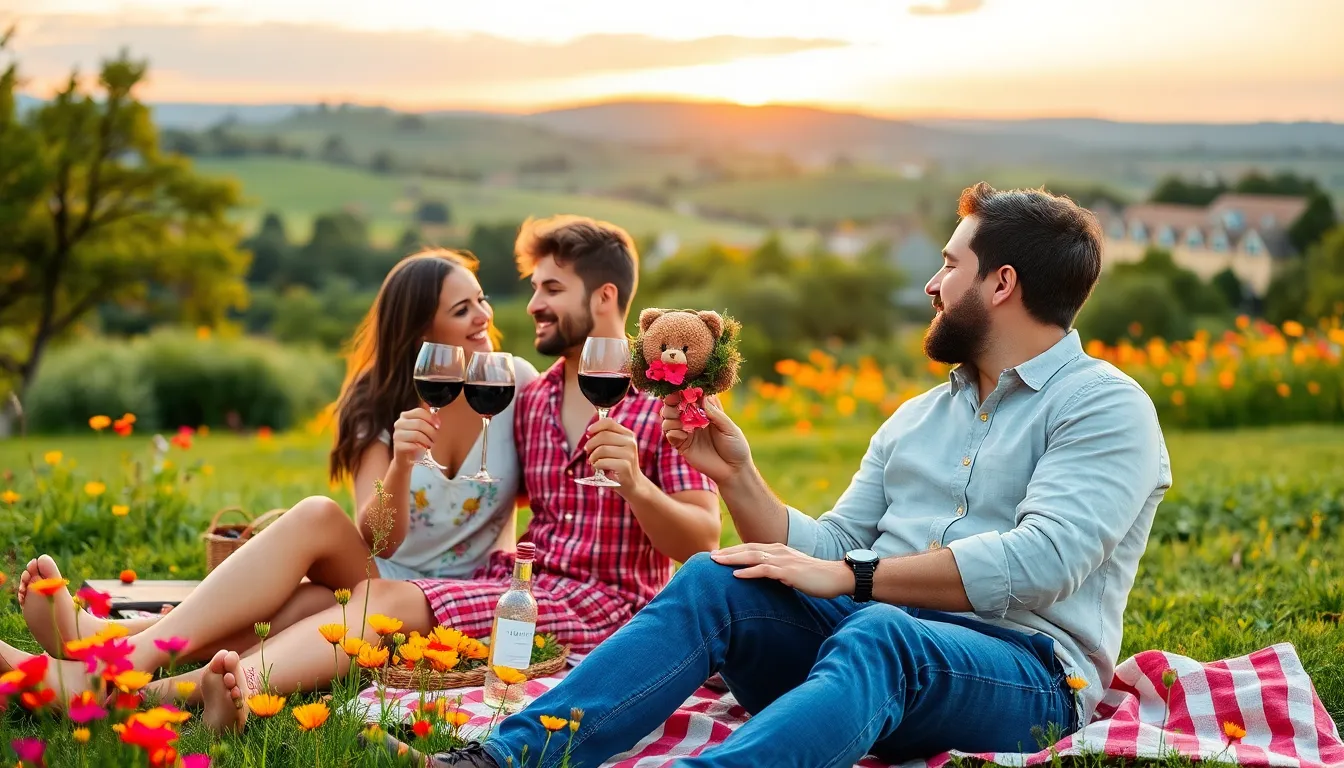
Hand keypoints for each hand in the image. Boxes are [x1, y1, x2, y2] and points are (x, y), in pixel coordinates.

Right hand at [391, 408, 438, 467]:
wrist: (407, 457)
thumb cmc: (417, 441)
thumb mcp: (423, 429)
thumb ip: (429, 420)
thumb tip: (437, 416)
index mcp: (405, 416)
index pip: (419, 411)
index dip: (431, 418)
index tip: (439, 426)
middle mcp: (399, 423)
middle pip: (419, 423)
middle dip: (432, 431)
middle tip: (438, 438)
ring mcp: (397, 435)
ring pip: (416, 434)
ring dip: (427, 441)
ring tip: (432, 445)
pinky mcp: (397, 446)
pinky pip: (412, 445)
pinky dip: (421, 448)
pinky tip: (424, 450)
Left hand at [584, 417, 645, 496]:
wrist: (632, 484)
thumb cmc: (619, 465)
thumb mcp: (615, 448)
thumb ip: (605, 438)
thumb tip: (589, 433)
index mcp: (628, 435)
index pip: (609, 422)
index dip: (596, 426)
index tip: (588, 433)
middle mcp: (630, 442)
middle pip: (603, 435)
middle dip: (591, 444)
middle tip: (588, 452)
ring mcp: (629, 454)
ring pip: (602, 449)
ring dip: (592, 457)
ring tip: (593, 462)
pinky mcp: (625, 466)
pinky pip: (602, 462)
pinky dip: (596, 465)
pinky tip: (598, 469)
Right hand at [660, 393, 750, 483]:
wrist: (734, 471)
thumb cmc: (736, 447)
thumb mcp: (729, 428)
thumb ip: (715, 414)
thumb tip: (702, 397)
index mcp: (705, 412)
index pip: (690, 397)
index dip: (684, 391)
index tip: (682, 389)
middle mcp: (693, 420)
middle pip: (674, 406)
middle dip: (671, 402)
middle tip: (676, 403)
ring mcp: (686, 433)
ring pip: (668, 419)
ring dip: (670, 417)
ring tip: (680, 420)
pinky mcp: (682, 446)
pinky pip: (670, 436)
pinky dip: (672, 432)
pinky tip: (683, 435)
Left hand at [710, 543, 854, 598]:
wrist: (838, 577)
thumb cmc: (817, 578)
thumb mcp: (793, 573)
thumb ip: (779, 572)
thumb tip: (765, 578)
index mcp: (779, 550)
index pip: (752, 548)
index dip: (734, 551)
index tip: (718, 555)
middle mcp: (779, 551)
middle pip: (748, 549)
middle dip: (728, 552)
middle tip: (709, 556)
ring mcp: (784, 560)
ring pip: (753, 557)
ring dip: (732, 559)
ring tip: (715, 562)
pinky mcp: (789, 572)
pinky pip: (765, 570)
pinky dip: (749, 571)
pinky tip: (736, 574)